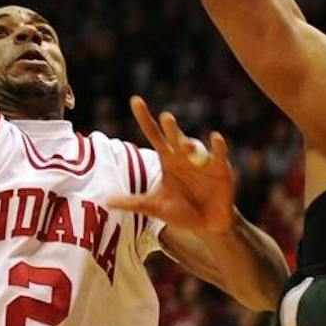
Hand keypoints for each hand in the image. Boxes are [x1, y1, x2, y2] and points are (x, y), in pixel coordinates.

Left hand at [109, 97, 236, 233]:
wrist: (207, 225)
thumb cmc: (180, 212)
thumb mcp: (155, 207)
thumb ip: (133, 202)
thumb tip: (105, 200)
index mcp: (167, 159)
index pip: (153, 134)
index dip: (144, 118)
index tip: (135, 100)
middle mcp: (183, 155)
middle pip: (174, 137)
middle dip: (171, 128)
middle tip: (165, 118)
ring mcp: (202, 161)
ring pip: (194, 146)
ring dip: (190, 145)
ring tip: (185, 147)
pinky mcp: (220, 169)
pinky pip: (219, 154)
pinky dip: (218, 146)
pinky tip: (215, 138)